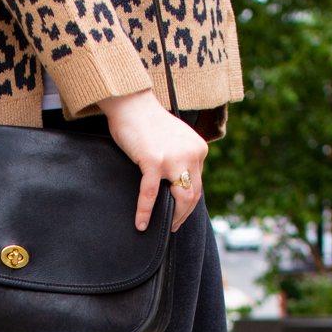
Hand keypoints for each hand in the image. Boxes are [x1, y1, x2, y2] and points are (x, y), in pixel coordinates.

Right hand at [97, 89, 207, 231]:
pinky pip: (150, 194)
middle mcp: (192, 154)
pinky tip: (141, 224)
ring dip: (175, 217)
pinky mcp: (154, 161)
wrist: (131, 103)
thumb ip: (181, 158)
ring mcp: (174, 158)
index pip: (199, 183)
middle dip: (185, 214)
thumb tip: (177, 183)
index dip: (190, 202)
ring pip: (181, 197)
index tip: (180, 212)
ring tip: (167, 228)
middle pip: (194, 194)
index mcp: (199, 149)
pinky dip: (145, 211)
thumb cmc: (148, 122)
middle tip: (175, 226)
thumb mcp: (175, 140)